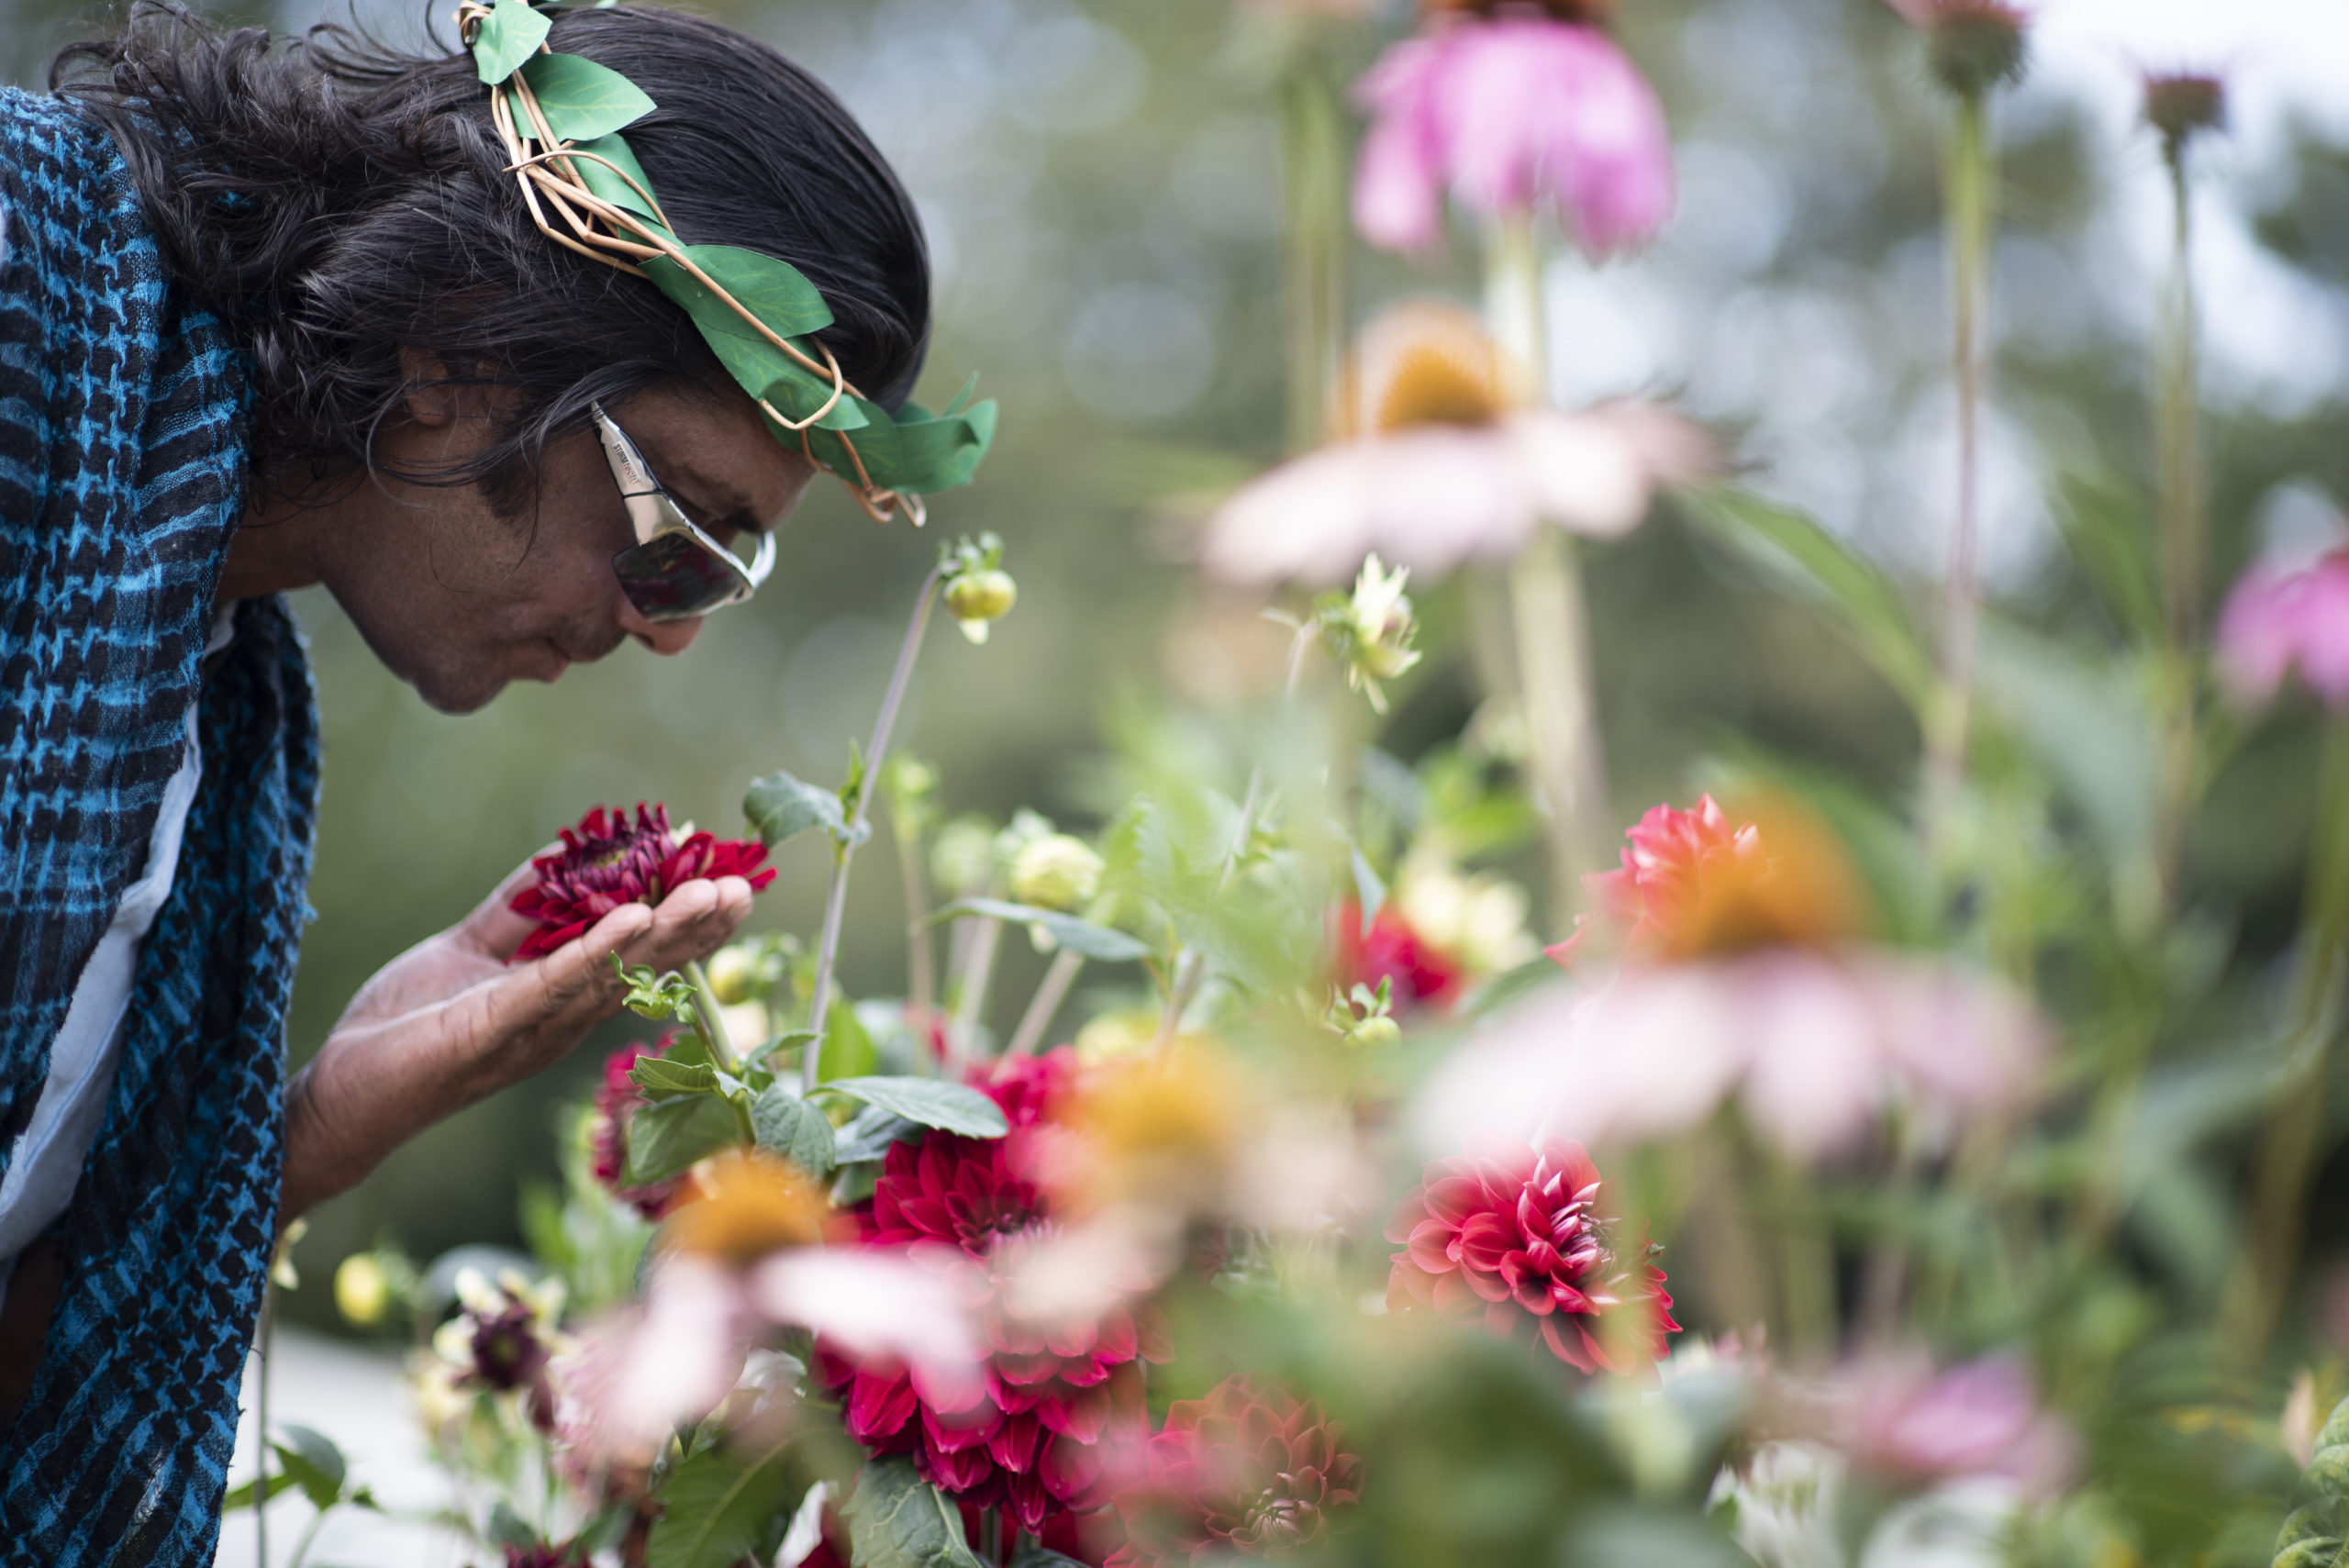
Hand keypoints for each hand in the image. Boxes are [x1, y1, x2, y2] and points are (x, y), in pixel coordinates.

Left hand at [280, 850, 755, 1221]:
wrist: (343, 1089)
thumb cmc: (405, 1024)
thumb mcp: (467, 947)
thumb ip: (516, 905)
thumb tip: (563, 856)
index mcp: (562, 995)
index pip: (636, 950)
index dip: (680, 915)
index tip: (719, 872)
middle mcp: (565, 1016)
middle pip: (646, 964)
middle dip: (699, 924)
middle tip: (745, 883)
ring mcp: (538, 1026)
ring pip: (618, 971)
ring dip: (670, 931)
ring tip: (715, 892)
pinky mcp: (499, 1028)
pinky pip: (557, 983)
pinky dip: (600, 949)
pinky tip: (634, 917)